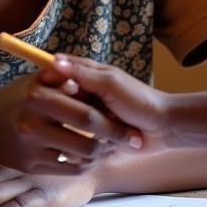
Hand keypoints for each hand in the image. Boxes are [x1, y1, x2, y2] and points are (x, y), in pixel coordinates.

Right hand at [0, 71, 141, 173]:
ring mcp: (30, 147)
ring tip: (111, 146)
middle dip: (114, 139)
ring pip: (80, 157)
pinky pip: (68, 169)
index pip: (86, 112)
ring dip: (101, 153)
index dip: (112, 121)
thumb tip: (81, 73)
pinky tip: (91, 156)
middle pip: (87, 137)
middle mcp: (32, 123)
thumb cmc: (16, 97)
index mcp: (38, 96)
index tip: (131, 122)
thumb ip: (59, 76)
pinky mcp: (30, 167)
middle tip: (130, 140)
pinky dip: (84, 164)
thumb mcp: (34, 80)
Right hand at [51, 56, 171, 152]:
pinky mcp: (92, 137)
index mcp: (87, 75)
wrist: (162, 128)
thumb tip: (54, 60)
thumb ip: (82, 73)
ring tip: (93, 130)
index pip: (58, 72)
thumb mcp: (109, 83)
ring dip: (73, 127)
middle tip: (85, 113)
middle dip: (64, 108)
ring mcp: (87, 117)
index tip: (44, 89)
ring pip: (65, 121)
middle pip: (58, 99)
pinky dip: (79, 144)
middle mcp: (84, 95)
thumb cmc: (138, 99)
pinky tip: (86, 146)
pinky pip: (75, 141)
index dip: (49, 80)